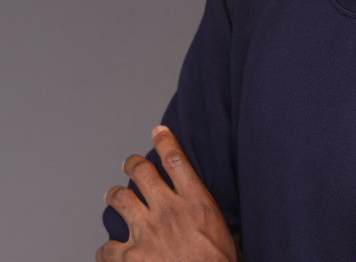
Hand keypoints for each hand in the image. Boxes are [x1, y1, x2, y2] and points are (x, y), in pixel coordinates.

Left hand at [97, 126, 236, 261]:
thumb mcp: (224, 231)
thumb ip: (208, 213)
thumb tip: (207, 210)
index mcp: (196, 202)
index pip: (176, 159)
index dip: (165, 140)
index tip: (158, 131)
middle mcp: (169, 210)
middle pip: (142, 172)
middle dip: (132, 163)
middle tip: (129, 163)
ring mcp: (145, 233)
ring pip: (120, 199)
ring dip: (115, 194)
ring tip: (113, 195)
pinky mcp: (128, 258)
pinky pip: (106, 246)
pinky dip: (107, 248)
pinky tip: (109, 249)